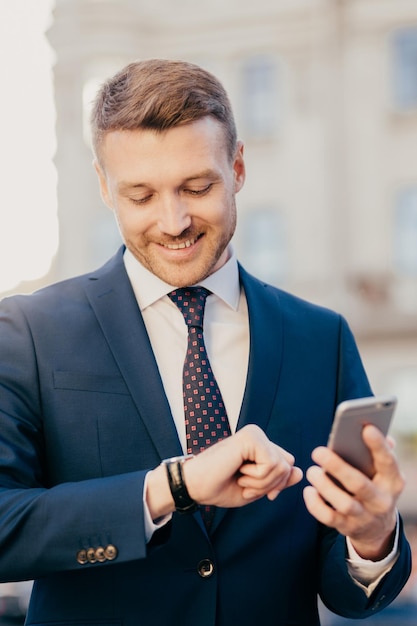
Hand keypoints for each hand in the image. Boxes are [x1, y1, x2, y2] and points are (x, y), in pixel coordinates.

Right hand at [147, 424, 302, 519]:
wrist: (195, 486)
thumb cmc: (220, 487)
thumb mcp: (256, 488)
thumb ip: (278, 480)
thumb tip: (301, 472)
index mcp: (259, 446)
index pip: (287, 465)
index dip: (277, 484)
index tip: (253, 490)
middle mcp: (258, 436)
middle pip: (288, 465)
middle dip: (270, 485)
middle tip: (245, 484)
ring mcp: (254, 434)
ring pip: (282, 466)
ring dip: (261, 483)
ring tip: (241, 479)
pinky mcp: (250, 437)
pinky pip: (272, 464)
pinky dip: (258, 478)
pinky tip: (239, 472)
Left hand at [303, 424, 404, 559]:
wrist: (377, 527)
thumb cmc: (375, 485)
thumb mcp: (384, 473)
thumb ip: (379, 452)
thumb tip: (373, 429)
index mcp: (393, 482)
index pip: (388, 462)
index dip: (379, 446)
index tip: (366, 428)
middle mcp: (381, 501)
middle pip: (359, 485)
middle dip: (337, 467)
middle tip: (318, 451)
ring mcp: (364, 516)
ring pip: (343, 503)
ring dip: (324, 486)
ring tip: (312, 471)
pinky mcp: (347, 527)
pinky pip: (328, 518)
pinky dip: (315, 504)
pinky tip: (309, 490)